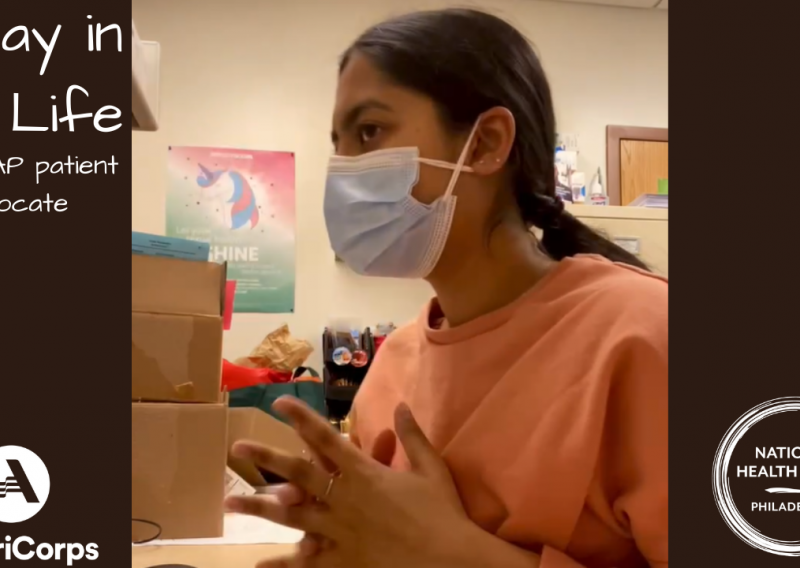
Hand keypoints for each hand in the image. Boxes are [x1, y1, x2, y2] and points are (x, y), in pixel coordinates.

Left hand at [224, 397, 478, 567]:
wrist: (450, 561)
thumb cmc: (443, 513)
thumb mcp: (430, 469)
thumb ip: (412, 436)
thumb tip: (401, 404)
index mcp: (365, 474)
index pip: (326, 439)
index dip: (301, 419)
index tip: (280, 403)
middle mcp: (345, 500)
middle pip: (298, 475)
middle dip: (267, 458)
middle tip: (239, 447)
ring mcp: (340, 532)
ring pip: (293, 517)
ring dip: (260, 508)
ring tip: (231, 504)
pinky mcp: (343, 561)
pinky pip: (307, 564)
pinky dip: (283, 565)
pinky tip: (260, 565)